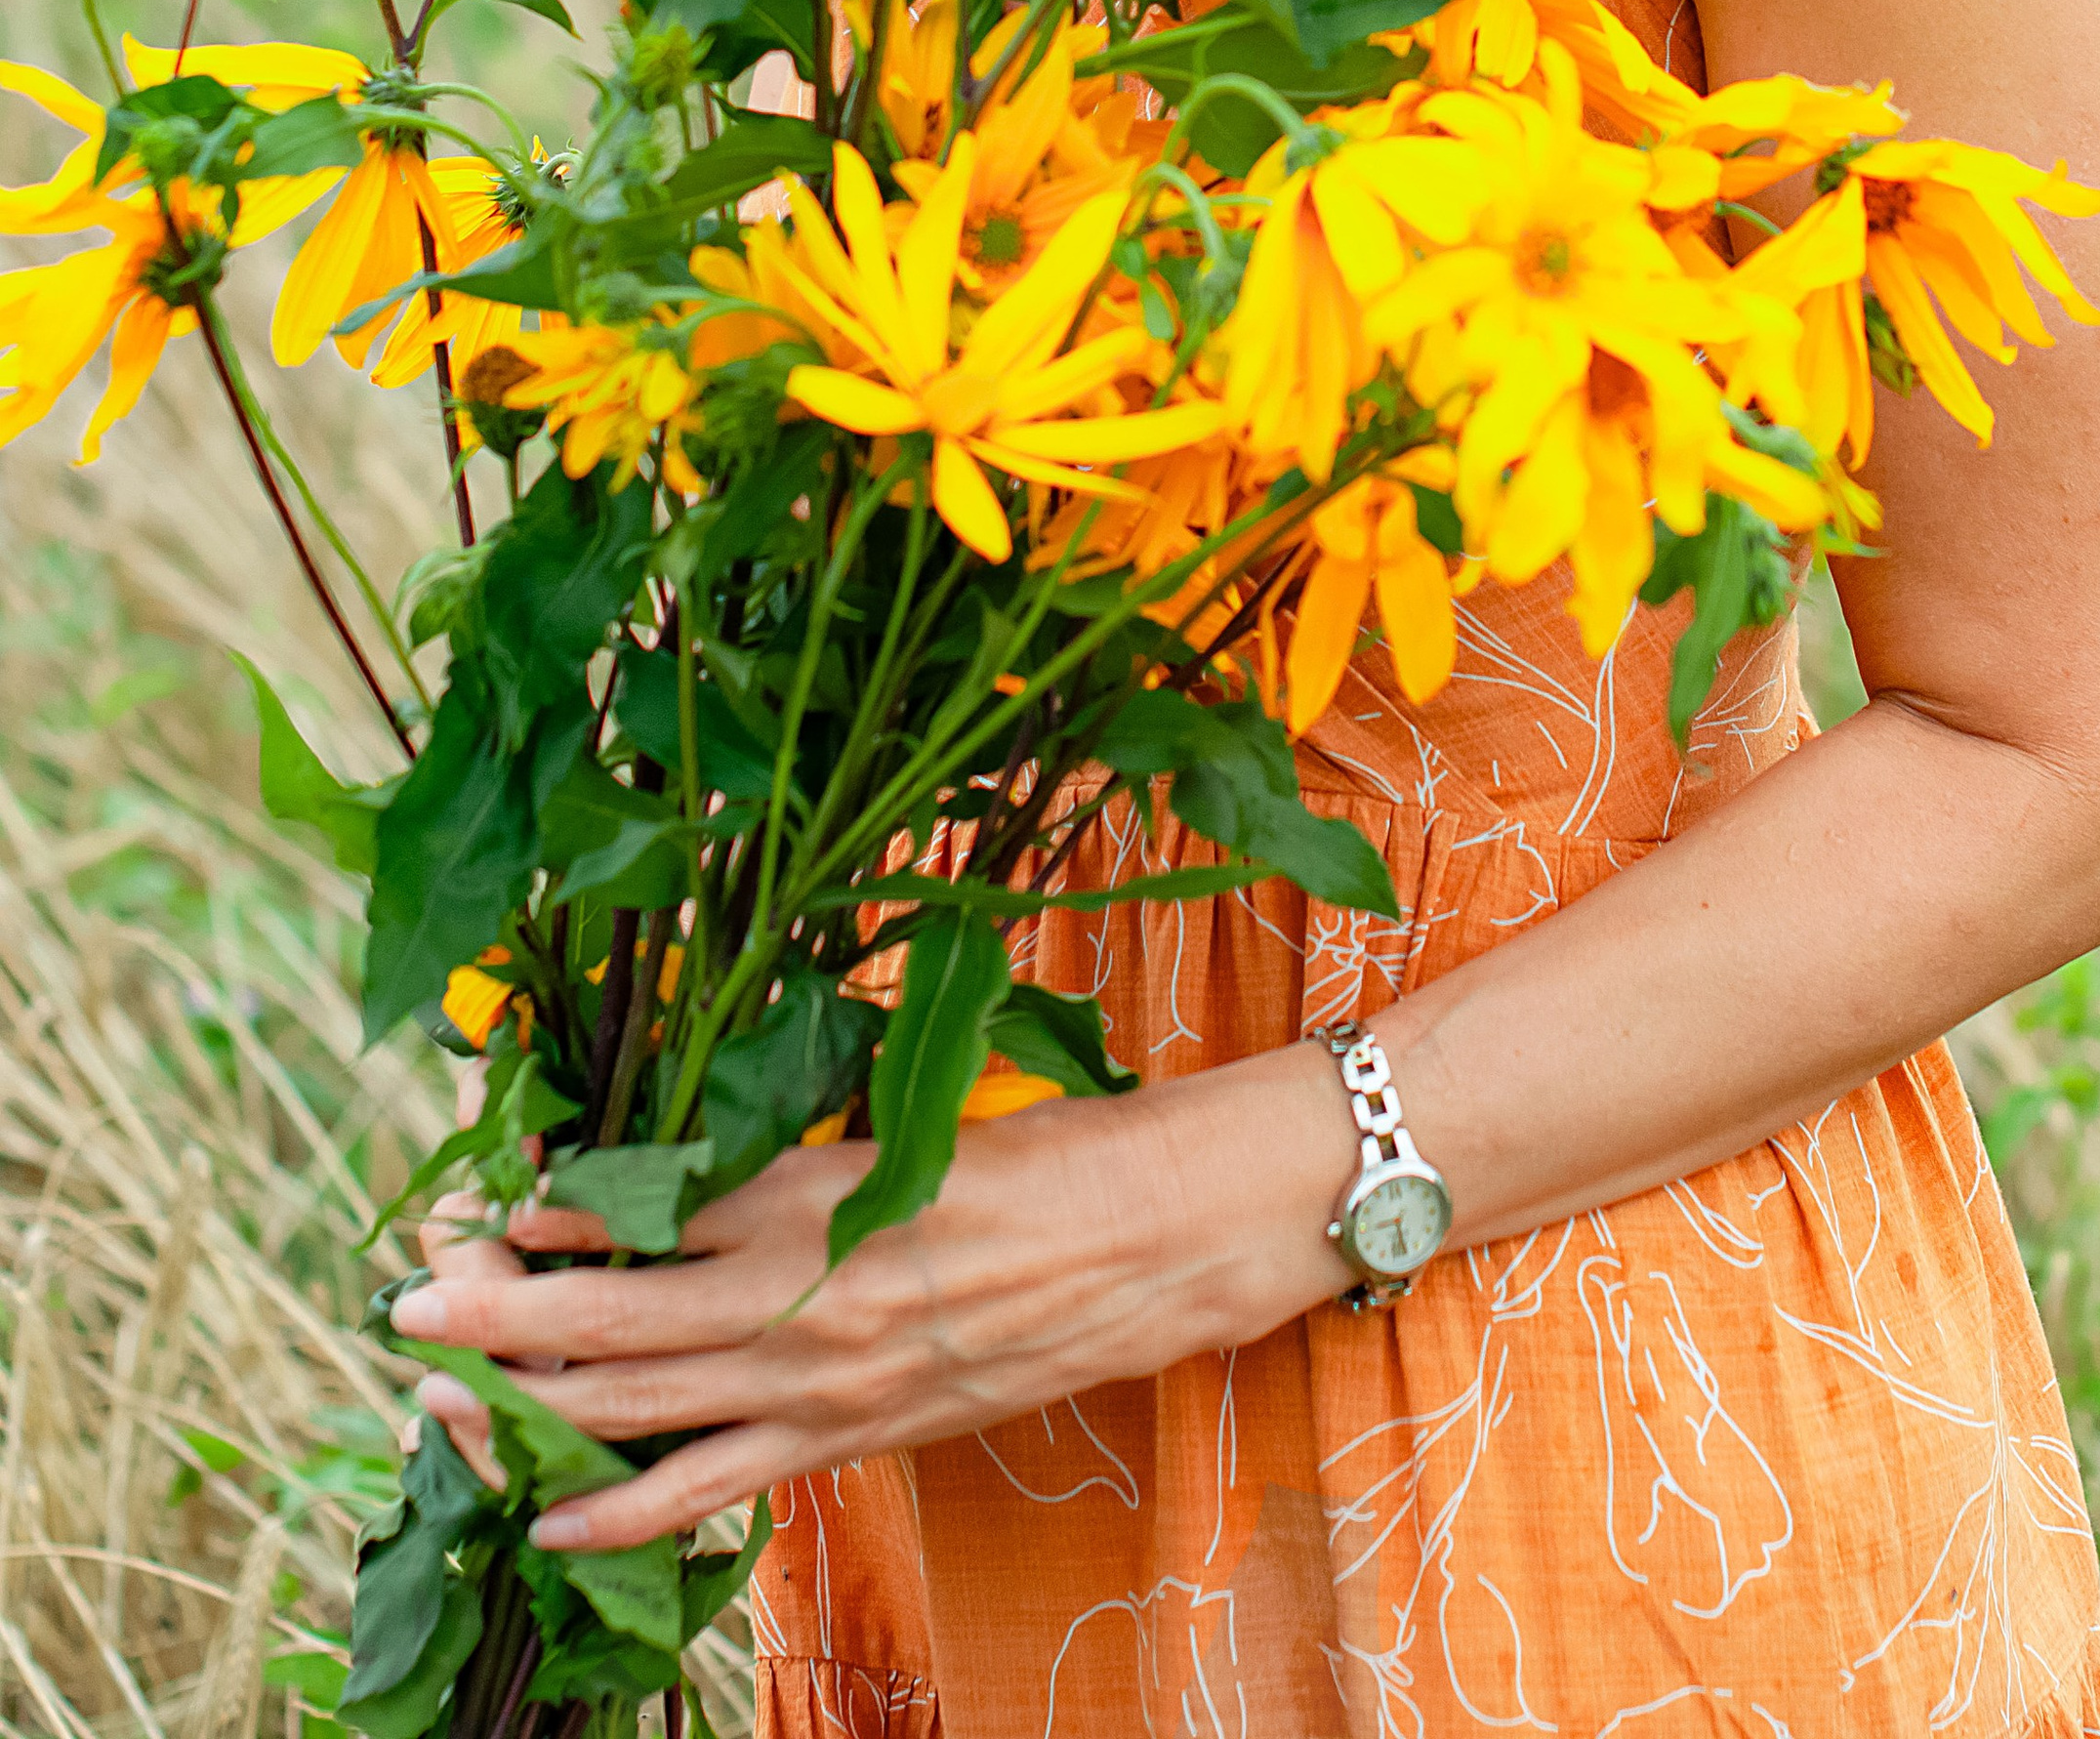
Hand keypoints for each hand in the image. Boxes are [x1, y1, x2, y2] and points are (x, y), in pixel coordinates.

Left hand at [396, 1047, 1346, 1549]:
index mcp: (815, 1192)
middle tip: (406, 1301)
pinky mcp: (854, 1438)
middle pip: (608, 1325)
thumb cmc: (1044, 1144)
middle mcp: (803, 1297)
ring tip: (438, 1400)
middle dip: (492, 1320)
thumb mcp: (901, 1116)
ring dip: (525, 1411)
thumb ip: (788, 1145)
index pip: (640, 1212)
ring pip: (638, 1415)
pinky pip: (710, 1487)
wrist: (1163, 1232)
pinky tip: (542, 1514)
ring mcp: (825, 1384)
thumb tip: (676, 1155)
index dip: (542, 1216)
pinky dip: (614, 1509)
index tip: (472, 1202)